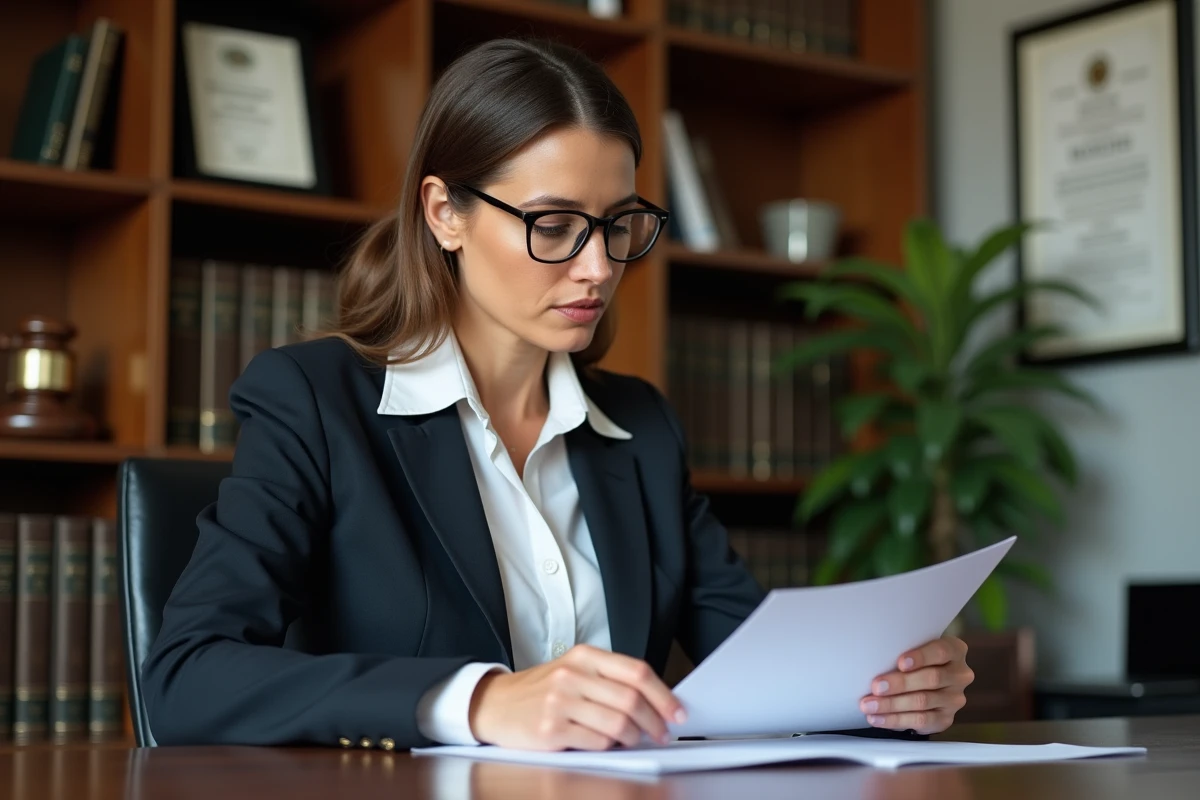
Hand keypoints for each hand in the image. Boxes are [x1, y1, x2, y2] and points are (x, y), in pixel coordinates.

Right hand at [467, 644, 686, 750]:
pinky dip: (609, 748)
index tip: (678, 712)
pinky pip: (596, 742)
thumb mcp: (574, 670)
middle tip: (662, 733)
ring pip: (618, 724)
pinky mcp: (551, 729)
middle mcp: (573, 675)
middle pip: (631, 699)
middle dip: (655, 721)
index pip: (636, 672)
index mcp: (584, 656)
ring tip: (634, 740)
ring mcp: (560, 701)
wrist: (495, 704)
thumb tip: (656, 702)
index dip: (663, 695)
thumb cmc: (541, 690)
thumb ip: (609, 680)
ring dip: (634, 738)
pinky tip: (607, 745)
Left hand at [859, 636, 972, 734]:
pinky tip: (878, 718)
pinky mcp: (946, 719)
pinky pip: (921, 721)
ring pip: (923, 702)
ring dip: (892, 704)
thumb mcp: (914, 650)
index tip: (900, 663)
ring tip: (869, 706)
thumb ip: (904, 651)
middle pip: (931, 678)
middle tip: (876, 687)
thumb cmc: (916, 660)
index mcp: (954, 650)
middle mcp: (959, 675)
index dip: (921, 657)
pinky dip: (896, 720)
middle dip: (900, 683)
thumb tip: (874, 661)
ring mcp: (954, 699)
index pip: (941, 651)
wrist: (927, 684)